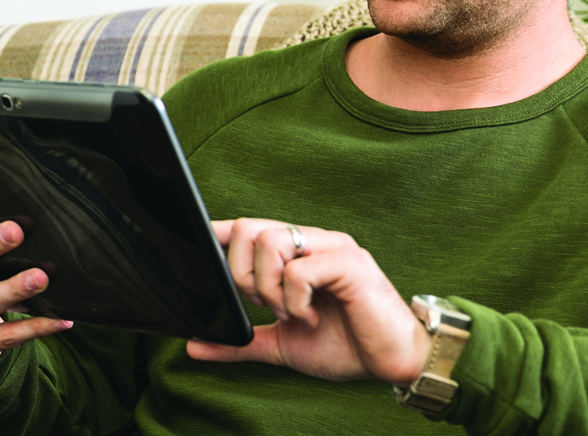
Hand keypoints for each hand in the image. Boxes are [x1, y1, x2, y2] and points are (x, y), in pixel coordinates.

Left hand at [186, 218, 428, 384]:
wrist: (392, 361)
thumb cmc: (346, 345)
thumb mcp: (282, 344)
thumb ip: (242, 342)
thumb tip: (195, 345)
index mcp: (297, 252)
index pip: (249, 227)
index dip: (220, 233)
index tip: (202, 249)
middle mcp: (313, 241)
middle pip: (250, 229)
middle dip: (242, 274)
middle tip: (263, 304)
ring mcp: (332, 247)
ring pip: (271, 243)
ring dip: (269, 288)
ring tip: (290, 312)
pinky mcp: (350, 262)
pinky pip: (299, 270)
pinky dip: (294, 301)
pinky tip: (310, 316)